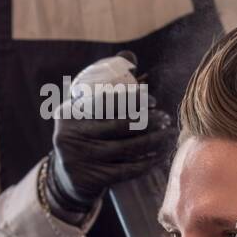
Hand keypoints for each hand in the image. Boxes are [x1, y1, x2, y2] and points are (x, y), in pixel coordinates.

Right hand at [46, 52, 176, 221]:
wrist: (68, 180)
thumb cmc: (85, 136)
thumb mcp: (85, 112)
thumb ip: (105, 84)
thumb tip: (129, 57)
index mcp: (68, 114)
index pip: (105, 102)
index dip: (133, 99)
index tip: (153, 100)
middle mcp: (69, 136)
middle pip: (118, 125)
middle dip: (148, 121)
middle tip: (166, 118)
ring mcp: (80, 160)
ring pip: (126, 148)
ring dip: (154, 141)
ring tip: (168, 135)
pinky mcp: (92, 180)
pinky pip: (127, 170)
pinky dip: (147, 163)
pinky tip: (160, 156)